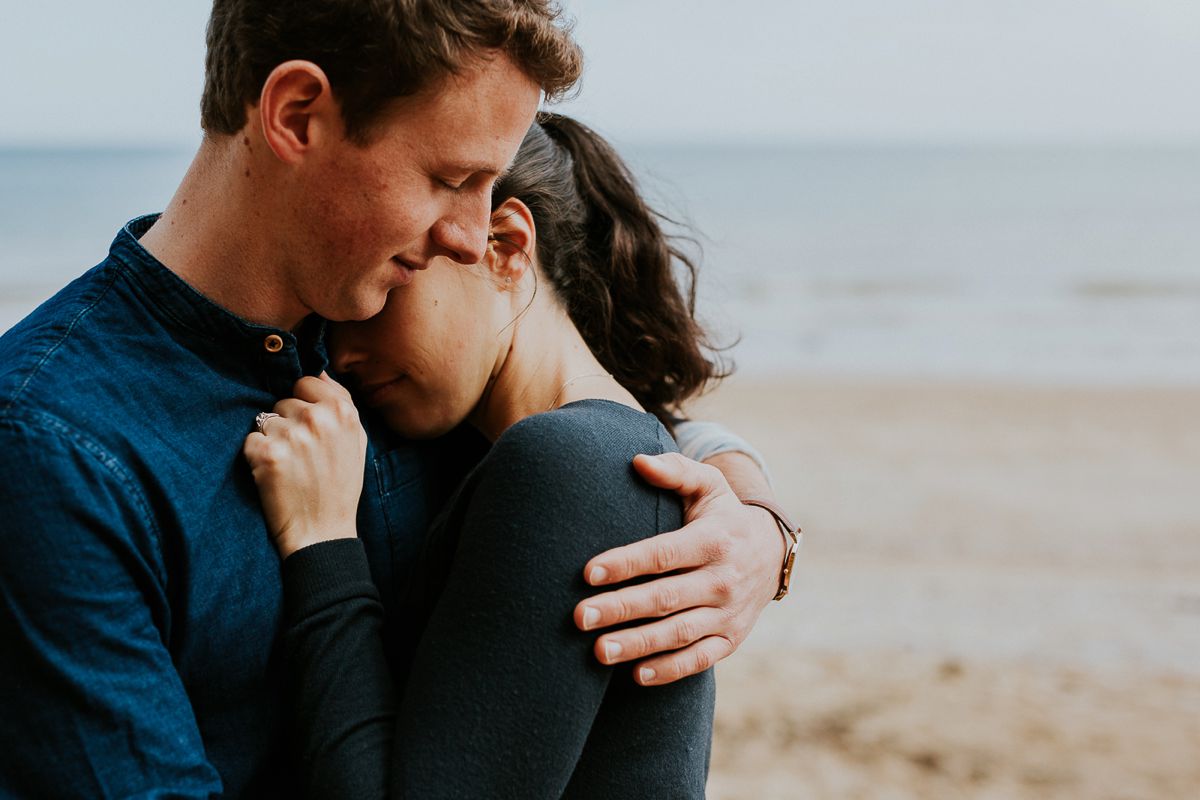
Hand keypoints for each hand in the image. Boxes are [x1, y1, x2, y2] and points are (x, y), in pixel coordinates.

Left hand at [243, 372, 367, 557]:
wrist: (323, 532)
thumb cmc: (340, 486)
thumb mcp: (356, 441)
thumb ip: (341, 404)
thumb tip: (318, 373)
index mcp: (343, 411)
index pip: (306, 381)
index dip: (304, 403)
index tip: (309, 427)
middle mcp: (318, 418)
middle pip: (283, 401)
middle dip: (287, 423)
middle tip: (301, 454)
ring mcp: (292, 435)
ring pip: (265, 420)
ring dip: (271, 440)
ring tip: (289, 466)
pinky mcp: (267, 454)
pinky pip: (250, 440)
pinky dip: (256, 457)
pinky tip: (274, 475)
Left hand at [572, 452, 783, 684]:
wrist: (771, 553)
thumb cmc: (722, 515)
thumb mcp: (708, 486)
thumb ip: (676, 470)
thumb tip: (637, 461)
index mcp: (714, 540)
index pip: (663, 554)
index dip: (625, 563)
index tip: (587, 572)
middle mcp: (723, 579)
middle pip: (665, 598)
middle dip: (620, 609)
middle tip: (579, 617)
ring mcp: (728, 613)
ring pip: (679, 633)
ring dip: (638, 644)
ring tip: (598, 651)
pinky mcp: (731, 639)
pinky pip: (700, 659)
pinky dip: (670, 669)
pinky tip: (636, 675)